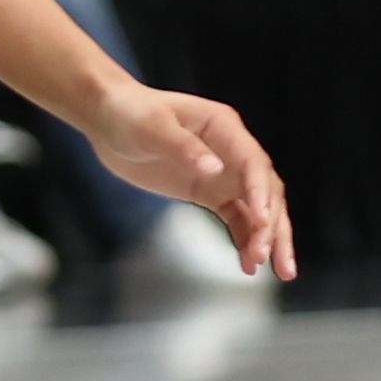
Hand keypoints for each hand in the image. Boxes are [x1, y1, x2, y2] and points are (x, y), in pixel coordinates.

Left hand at [84, 82, 295, 276]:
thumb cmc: (130, 113)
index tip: (262, 220)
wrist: (108, 119)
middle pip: (265, 190)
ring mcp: (222, 173)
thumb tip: (214, 169)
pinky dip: (244, 239)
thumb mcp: (153, 127)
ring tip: (269, 268)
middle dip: (271, 224)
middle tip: (268, 256)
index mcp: (224, 128)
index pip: (253, 163)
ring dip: (265, 237)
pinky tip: (248, 264)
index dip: (260, 192)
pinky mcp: (209, 192)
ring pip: (256, 208)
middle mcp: (232, 151)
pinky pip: (236, 218)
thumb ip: (184, 147)